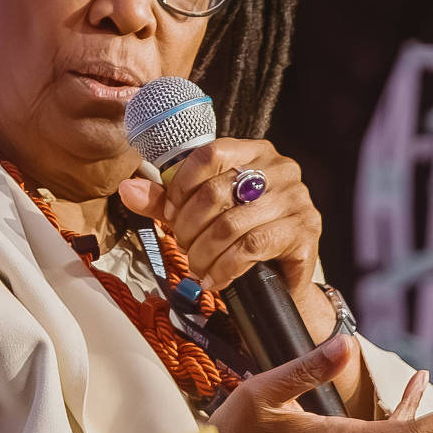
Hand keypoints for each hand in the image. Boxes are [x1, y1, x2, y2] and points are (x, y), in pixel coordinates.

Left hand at [119, 137, 367, 408]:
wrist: (279, 276)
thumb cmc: (235, 236)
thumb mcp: (196, 214)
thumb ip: (163, 200)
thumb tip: (127, 188)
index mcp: (252, 152)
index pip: (208, 154)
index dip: (180, 186)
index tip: (170, 214)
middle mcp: (280, 169)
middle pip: (215, 192)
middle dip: (189, 227)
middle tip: (185, 247)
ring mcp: (297, 198)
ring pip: (230, 225)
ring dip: (203, 253)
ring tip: (197, 267)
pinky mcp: (305, 230)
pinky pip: (251, 248)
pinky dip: (224, 268)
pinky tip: (213, 279)